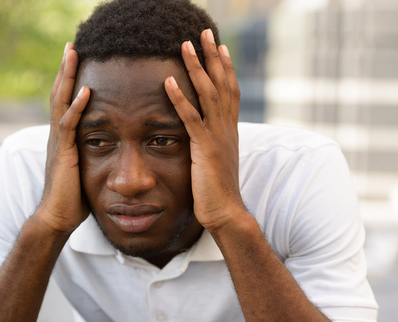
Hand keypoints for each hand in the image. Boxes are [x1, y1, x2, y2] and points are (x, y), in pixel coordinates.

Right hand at [35, 43, 90, 235]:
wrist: (58, 217)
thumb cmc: (73, 197)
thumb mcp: (84, 169)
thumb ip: (91, 153)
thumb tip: (107, 147)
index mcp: (63, 137)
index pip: (65, 101)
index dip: (70, 79)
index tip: (76, 58)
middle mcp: (57, 135)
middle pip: (60, 94)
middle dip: (66, 69)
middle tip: (72, 44)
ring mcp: (58, 143)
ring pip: (61, 102)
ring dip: (67, 77)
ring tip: (73, 54)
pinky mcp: (63, 154)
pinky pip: (69, 125)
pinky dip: (76, 106)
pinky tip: (86, 91)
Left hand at [165, 29, 246, 232]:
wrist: (226, 212)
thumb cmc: (215, 191)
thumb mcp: (213, 161)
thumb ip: (208, 144)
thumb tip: (201, 137)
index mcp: (229, 129)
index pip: (229, 90)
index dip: (224, 66)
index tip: (217, 45)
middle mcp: (227, 128)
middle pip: (222, 83)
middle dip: (212, 56)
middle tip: (203, 32)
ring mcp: (218, 136)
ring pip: (208, 93)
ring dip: (196, 67)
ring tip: (185, 45)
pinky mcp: (204, 148)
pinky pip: (191, 118)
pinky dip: (180, 98)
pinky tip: (169, 82)